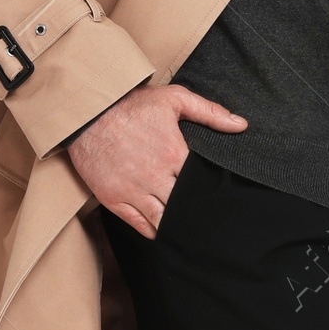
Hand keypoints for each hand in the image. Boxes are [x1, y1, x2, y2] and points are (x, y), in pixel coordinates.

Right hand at [67, 82, 245, 238]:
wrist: (87, 113)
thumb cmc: (131, 104)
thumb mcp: (173, 99)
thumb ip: (209, 112)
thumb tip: (241, 125)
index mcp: (174, 154)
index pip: (201, 183)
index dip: (211, 191)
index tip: (216, 195)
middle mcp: (155, 177)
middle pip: (184, 206)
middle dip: (195, 211)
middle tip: (206, 217)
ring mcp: (133, 191)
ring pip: (163, 220)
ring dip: (175, 225)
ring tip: (186, 227)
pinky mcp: (114, 199)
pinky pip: (138, 224)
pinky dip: (152, 231)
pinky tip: (162, 230)